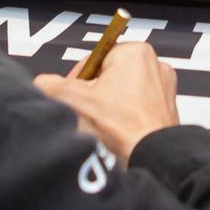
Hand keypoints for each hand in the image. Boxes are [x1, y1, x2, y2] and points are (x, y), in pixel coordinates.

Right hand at [34, 42, 180, 166]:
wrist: (151, 157)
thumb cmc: (121, 127)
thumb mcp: (74, 101)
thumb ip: (52, 86)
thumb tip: (42, 83)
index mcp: (134, 52)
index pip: (93, 59)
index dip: (77, 80)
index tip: (73, 97)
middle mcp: (154, 64)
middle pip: (108, 76)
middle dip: (93, 95)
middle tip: (86, 114)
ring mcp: (164, 87)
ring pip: (123, 93)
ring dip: (109, 107)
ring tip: (102, 125)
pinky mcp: (167, 107)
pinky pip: (139, 107)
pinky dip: (127, 117)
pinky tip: (118, 132)